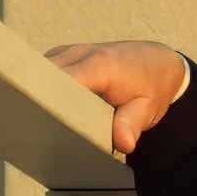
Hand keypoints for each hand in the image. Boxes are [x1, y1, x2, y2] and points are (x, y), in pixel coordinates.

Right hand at [45, 39, 189, 154]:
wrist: (157, 61)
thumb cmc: (152, 86)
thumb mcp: (147, 109)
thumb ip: (131, 125)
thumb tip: (123, 143)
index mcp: (99, 65)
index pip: (59, 83)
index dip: (48, 104)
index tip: (42, 126)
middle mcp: (78, 53)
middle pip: (43, 78)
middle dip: (40, 103)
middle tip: (39, 129)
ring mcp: (68, 52)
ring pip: (39, 74)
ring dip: (40, 95)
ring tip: (40, 120)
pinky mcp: (63, 55)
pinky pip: (45, 71)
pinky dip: (44, 87)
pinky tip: (48, 106)